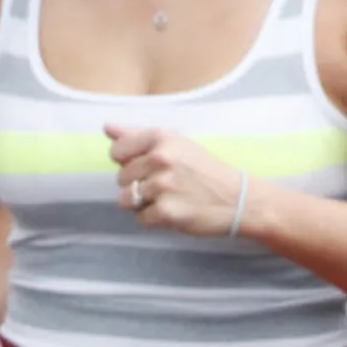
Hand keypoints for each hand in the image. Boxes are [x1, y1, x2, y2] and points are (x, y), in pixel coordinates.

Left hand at [106, 124, 244, 237]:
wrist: (239, 200)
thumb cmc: (204, 170)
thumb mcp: (176, 144)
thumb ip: (137, 135)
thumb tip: (107, 127)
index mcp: (161, 138)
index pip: (117, 150)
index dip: (127, 162)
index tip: (146, 166)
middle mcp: (160, 158)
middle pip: (121, 178)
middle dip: (138, 184)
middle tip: (165, 185)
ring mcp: (163, 186)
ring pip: (126, 200)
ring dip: (142, 203)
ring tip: (167, 198)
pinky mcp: (166, 212)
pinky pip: (140, 218)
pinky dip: (153, 219)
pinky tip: (173, 211)